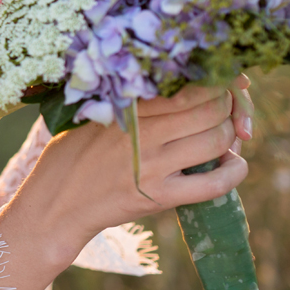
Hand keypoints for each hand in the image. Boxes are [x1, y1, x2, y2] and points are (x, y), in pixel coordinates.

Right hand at [0, 75, 252, 289]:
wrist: (55, 206)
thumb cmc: (70, 157)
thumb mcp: (93, 117)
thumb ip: (129, 104)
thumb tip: (176, 87)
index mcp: (126, 108)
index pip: (186, 86)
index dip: (214, 83)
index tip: (219, 84)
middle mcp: (142, 133)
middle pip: (208, 109)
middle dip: (227, 107)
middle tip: (226, 110)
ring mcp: (151, 166)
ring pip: (215, 140)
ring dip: (230, 136)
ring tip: (226, 137)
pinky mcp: (158, 197)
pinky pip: (213, 183)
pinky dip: (234, 171)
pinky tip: (234, 165)